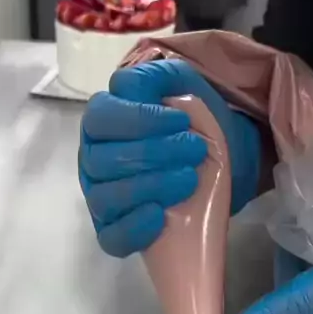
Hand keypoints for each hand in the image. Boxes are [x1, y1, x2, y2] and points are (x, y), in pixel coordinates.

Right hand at [80, 59, 260, 256]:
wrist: (219, 160)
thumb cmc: (193, 123)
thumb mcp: (185, 87)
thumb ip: (159, 76)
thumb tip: (131, 85)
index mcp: (103, 121)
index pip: (101, 118)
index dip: (139, 118)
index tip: (181, 121)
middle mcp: (93, 160)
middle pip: (104, 160)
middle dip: (154, 154)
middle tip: (195, 149)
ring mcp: (100, 198)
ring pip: (106, 197)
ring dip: (150, 187)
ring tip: (189, 179)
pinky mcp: (113, 230)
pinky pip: (110, 237)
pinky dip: (133, 228)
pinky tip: (160, 215)